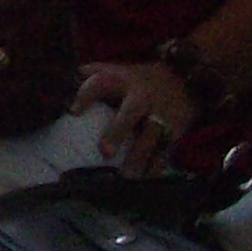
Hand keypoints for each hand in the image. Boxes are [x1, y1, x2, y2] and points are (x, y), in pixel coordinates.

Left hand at [72, 61, 201, 175]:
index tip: (73, 112)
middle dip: (118, 131)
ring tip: (125, 176)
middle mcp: (142, 97)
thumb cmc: (140, 79)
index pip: (101, 83)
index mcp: (123, 81)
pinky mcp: (175, 130)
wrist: (186, 78)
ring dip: (138, 156)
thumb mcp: (117, 70)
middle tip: (105, 152)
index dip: (87, 95)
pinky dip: (157, 166)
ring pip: (151, 135)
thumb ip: (92, 73)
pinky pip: (166, 149)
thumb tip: (65, 79)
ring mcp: (161, 114)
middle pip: (131, 112)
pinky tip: (147, 180)